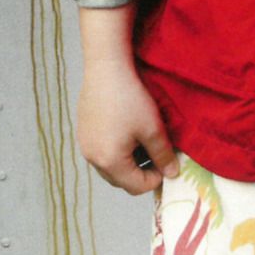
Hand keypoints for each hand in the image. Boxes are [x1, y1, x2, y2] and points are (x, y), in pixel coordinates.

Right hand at [76, 58, 178, 194]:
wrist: (106, 68)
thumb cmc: (131, 99)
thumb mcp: (154, 130)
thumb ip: (164, 156)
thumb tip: (172, 174)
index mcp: (110, 161)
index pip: (137, 187)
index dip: (156, 178)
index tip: (166, 162)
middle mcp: (93, 159)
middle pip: (122, 181)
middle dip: (141, 172)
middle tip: (156, 153)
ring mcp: (85, 146)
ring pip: (111, 168)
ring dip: (129, 163)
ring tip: (142, 141)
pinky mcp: (83, 134)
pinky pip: (101, 154)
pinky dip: (116, 151)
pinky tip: (127, 132)